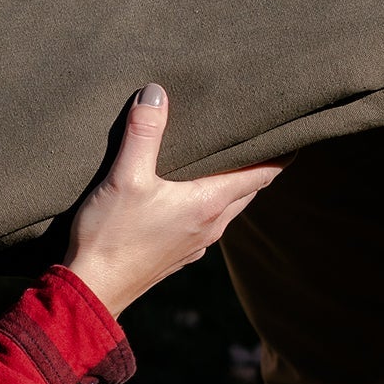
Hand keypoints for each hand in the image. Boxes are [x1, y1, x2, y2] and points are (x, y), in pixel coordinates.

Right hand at [66, 86, 280, 318]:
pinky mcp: (177, 255)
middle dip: (257, 165)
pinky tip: (187, 193)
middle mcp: (211, 226)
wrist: (90, 291)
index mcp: (209, 204)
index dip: (282, 154)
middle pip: (249, 190)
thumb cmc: (110, 236)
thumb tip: (156, 92)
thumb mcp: (124, 177)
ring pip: (228, 207)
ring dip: (232, 184)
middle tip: (256, 136)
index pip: (263, 175)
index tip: (293, 133)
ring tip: (223, 159)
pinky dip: (209, 202)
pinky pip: (205, 223)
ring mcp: (196, 244)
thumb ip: (144, 133)